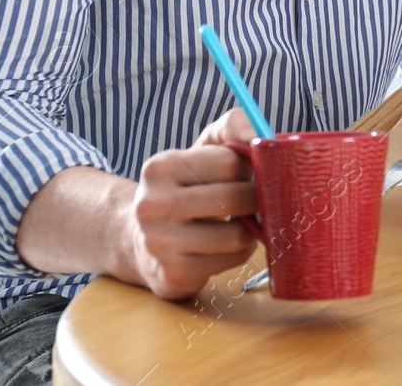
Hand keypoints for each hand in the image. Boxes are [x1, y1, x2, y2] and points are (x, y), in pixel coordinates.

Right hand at [117, 108, 259, 299]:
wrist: (140, 240)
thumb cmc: (185, 188)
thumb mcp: (201, 149)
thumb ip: (232, 127)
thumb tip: (261, 134)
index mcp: (159, 168)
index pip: (230, 162)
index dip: (246, 169)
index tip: (241, 175)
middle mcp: (152, 205)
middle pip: (236, 198)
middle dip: (254, 199)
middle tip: (251, 200)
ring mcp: (160, 244)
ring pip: (238, 234)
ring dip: (249, 228)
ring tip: (236, 222)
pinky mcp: (174, 274)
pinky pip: (232, 260)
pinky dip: (239, 251)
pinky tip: (223, 245)